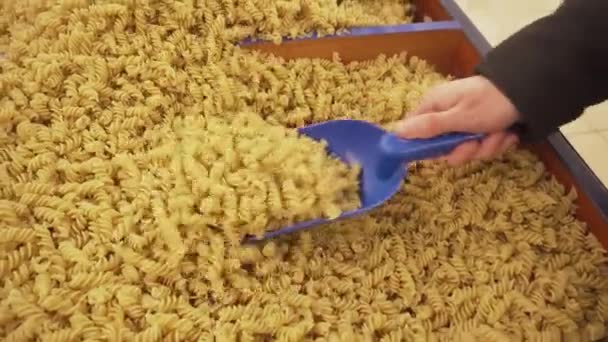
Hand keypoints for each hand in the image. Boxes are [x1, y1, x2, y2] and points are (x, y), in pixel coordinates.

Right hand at [394, 75, 520, 165]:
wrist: (530, 92)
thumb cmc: (489, 103)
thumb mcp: (458, 118)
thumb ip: (428, 127)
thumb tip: (396, 131)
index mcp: (433, 106)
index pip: (413, 132)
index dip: (424, 146)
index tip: (440, 152)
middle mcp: (445, 114)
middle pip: (442, 147)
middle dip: (464, 150)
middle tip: (475, 143)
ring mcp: (464, 122)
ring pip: (466, 149)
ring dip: (485, 147)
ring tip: (498, 134)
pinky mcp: (481, 128)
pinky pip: (482, 146)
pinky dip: (496, 143)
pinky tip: (507, 133)